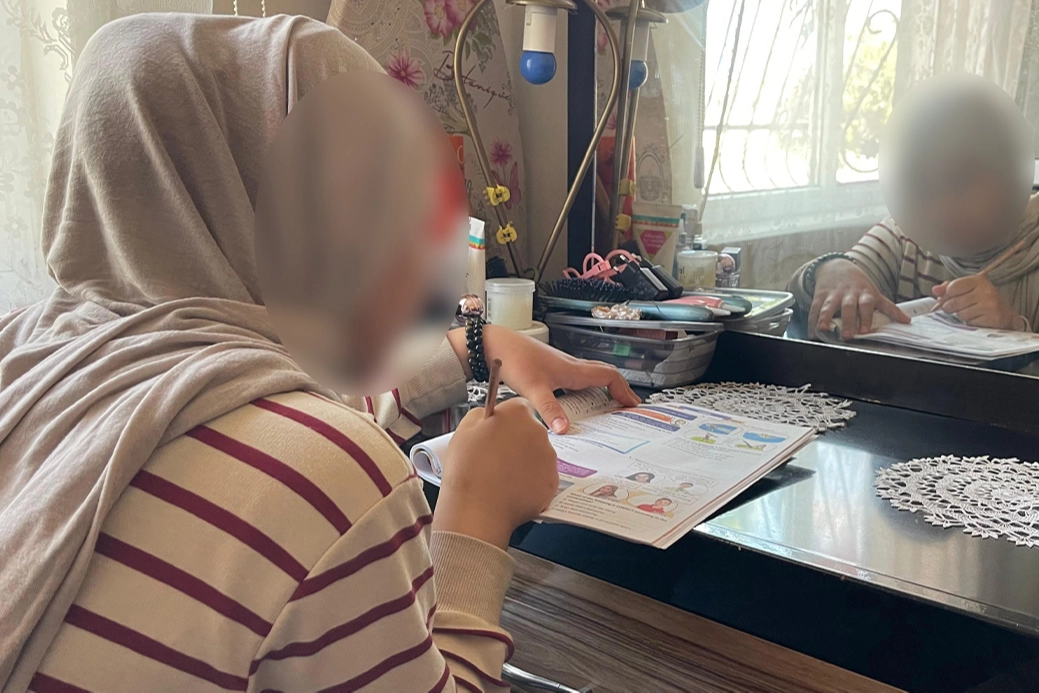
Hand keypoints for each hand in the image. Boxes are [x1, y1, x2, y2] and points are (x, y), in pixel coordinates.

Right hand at [432, 399, 558, 548]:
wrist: (476, 510)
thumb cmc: (467, 472)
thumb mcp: (464, 430)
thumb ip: (481, 414)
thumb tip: (489, 415)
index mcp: (517, 414)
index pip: (518, 408)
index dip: (506, 421)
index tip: (498, 432)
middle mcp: (538, 432)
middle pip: (530, 431)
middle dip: (517, 441)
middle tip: (497, 457)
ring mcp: (548, 458)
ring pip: (537, 455)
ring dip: (524, 462)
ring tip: (502, 476)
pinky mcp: (552, 482)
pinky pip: (542, 477)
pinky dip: (530, 482)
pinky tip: (511, 488)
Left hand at [448, 324, 639, 432]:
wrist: (493, 345)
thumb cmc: (513, 358)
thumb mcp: (533, 388)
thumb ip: (549, 409)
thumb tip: (564, 429)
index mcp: (573, 369)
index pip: (609, 375)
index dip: (624, 389)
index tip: (633, 404)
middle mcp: (570, 365)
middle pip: (603, 374)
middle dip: (618, 388)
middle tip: (626, 404)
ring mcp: (560, 365)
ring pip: (589, 375)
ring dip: (602, 388)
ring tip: (606, 405)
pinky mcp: (549, 368)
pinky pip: (575, 378)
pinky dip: (584, 389)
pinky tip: (575, 402)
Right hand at [808, 259, 909, 338]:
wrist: (836, 266)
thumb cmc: (858, 284)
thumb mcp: (874, 293)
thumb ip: (889, 308)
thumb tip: (907, 321)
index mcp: (864, 293)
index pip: (866, 304)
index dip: (865, 317)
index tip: (865, 330)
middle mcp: (848, 294)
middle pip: (848, 307)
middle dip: (847, 321)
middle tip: (847, 335)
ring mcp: (833, 295)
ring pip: (829, 307)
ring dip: (825, 319)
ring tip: (824, 329)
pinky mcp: (820, 296)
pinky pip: (814, 309)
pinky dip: (812, 321)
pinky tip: (812, 332)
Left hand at [932, 275, 1017, 328]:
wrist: (1006, 315)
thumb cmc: (983, 301)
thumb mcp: (968, 290)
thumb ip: (950, 288)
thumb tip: (935, 290)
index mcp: (979, 280)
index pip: (952, 288)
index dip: (946, 296)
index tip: (948, 299)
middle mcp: (986, 291)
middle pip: (953, 302)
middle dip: (952, 308)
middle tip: (961, 308)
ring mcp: (991, 305)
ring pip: (960, 314)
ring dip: (962, 316)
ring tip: (972, 313)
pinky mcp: (993, 319)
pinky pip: (970, 323)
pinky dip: (971, 324)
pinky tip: (978, 319)